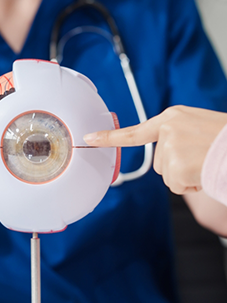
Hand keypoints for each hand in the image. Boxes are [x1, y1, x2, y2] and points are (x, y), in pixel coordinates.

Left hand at [84, 105, 226, 194]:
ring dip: (185, 175)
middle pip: (159, 161)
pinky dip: (190, 185)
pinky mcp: (175, 166)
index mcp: (172, 117)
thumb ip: (178, 134)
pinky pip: (176, 185)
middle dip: (177, 166)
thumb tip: (169, 153)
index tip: (88, 139)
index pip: (134, 131)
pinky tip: (203, 172)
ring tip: (204, 162)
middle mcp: (167, 130)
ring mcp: (169, 148)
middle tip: (200, 158)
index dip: (109, 137)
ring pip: (167, 175)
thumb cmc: (226, 138)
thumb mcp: (199, 125)